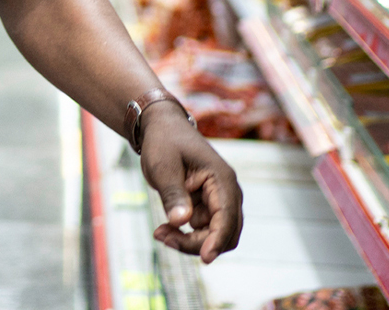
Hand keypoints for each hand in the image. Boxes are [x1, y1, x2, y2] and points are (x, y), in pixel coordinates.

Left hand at [139, 110, 242, 262]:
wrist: (161, 129)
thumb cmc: (164, 142)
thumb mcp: (162, 166)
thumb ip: (172, 193)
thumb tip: (182, 221)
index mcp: (222, 179)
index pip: (227, 217)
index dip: (217, 240)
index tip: (205, 259)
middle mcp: (227, 192)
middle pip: (226, 233)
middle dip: (198, 244)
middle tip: (164, 237)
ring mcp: (220, 200)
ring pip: (215, 236)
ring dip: (191, 241)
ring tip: (160, 232)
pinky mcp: (209, 207)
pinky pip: (205, 232)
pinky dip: (187, 236)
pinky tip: (165, 229)